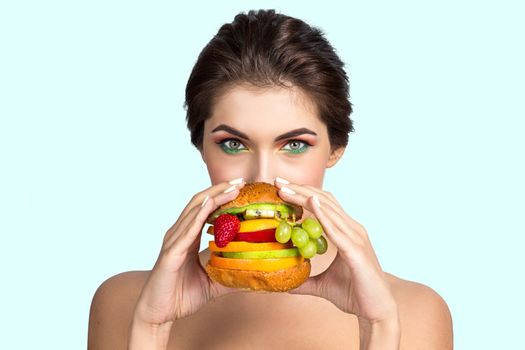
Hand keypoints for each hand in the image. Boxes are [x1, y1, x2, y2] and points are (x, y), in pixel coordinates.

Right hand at [132, 179, 244, 327]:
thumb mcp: (213, 283)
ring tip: (231, 188)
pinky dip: (198, 216)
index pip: (206, 209)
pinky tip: (209, 205)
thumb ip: (230, 274)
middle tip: (241, 181)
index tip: (242, 188)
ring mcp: (174, 242)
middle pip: (201, 203)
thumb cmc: (181, 296)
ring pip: (194, 211)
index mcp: (189, 237)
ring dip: (213, 197)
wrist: (158, 314)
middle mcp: (180, 234)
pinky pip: (186, 231)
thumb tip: (253, 273)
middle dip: (220, 189)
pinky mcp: (170, 253)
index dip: (222, 196)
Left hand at [274, 179, 398, 326]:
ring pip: (328, 211)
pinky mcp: (356, 252)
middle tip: (278, 181)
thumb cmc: (354, 294)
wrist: (377, 311)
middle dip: (300, 189)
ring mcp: (356, 238)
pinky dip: (324, 216)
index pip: (323, 204)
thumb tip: (285, 282)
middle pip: (324, 200)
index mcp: (347, 231)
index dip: (303, 193)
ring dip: (305, 198)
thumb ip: (305, 279)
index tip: (281, 187)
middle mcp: (353, 229)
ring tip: (286, 190)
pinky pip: (337, 231)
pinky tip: (311, 205)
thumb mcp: (322, 284)